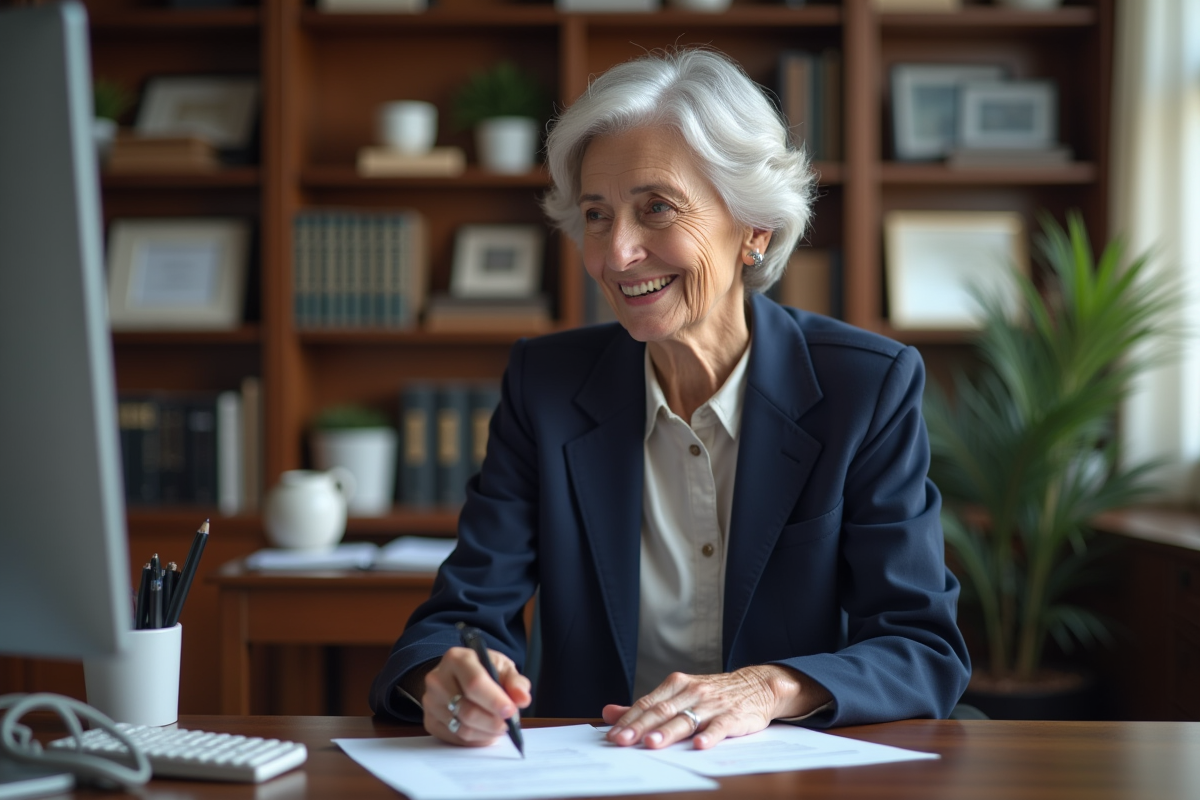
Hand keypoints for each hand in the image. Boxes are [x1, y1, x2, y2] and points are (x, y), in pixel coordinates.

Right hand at [421, 646, 531, 746]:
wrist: (457, 676)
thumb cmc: (483, 670)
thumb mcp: (502, 667)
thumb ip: (515, 682)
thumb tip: (522, 699)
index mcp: (457, 658)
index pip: (474, 682)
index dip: (494, 700)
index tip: (510, 711)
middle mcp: (438, 679)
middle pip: (466, 709)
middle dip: (492, 721)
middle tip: (508, 724)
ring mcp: (431, 701)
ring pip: (461, 727)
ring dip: (486, 733)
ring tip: (499, 728)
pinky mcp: (430, 720)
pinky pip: (455, 738)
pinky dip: (475, 740)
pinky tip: (485, 732)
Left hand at [602, 665, 830, 749]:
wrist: (757, 685)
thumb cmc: (712, 694)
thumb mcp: (679, 694)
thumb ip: (646, 706)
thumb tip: (609, 713)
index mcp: (677, 685)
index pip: (648, 703)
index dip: (629, 720)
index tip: (613, 736)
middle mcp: (692, 692)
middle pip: (663, 711)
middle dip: (641, 727)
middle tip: (623, 741)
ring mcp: (713, 704)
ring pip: (687, 718)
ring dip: (669, 732)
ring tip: (652, 743)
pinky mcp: (733, 716)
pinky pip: (720, 726)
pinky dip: (710, 735)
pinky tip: (700, 745)